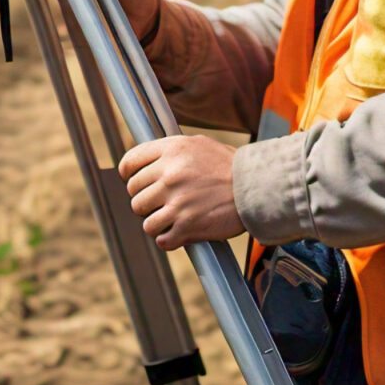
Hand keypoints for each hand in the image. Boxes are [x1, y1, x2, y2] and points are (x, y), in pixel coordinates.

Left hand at [118, 135, 243, 250]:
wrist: (256, 186)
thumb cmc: (227, 165)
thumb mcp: (197, 144)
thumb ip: (169, 151)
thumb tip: (144, 161)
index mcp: (171, 150)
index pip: (129, 164)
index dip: (128, 174)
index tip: (134, 181)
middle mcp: (170, 175)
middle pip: (134, 194)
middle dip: (145, 200)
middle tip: (162, 201)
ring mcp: (178, 202)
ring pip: (144, 220)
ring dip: (156, 221)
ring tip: (172, 217)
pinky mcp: (187, 227)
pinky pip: (161, 239)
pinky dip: (168, 239)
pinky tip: (180, 231)